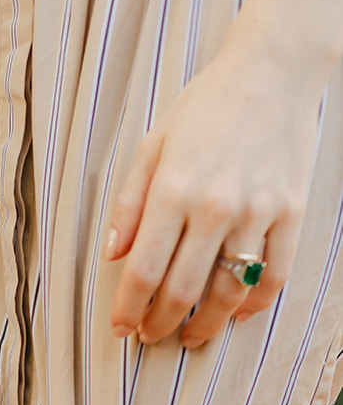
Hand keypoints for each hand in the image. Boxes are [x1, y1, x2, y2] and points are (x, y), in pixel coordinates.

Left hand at [104, 0, 342, 348]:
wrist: (274, 69)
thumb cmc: (208, 106)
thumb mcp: (153, 144)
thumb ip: (129, 203)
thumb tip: (113, 255)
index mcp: (174, 190)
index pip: (142, 271)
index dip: (128, 309)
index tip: (121, 327)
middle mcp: (215, 206)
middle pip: (182, 292)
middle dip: (160, 324)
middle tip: (150, 335)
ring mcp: (257, 211)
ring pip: (228, 294)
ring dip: (205, 326)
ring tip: (189, 335)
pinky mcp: (291, 212)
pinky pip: (274, 276)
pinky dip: (254, 304)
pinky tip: (236, 314)